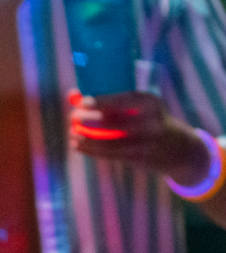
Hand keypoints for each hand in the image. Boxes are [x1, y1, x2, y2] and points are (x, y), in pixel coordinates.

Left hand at [70, 90, 213, 184]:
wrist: (181, 149)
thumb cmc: (149, 120)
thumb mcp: (138, 106)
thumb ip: (106, 100)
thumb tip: (71, 95)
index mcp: (151, 103)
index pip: (126, 100)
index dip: (103, 101)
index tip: (82, 102)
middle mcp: (152, 122)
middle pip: (116, 123)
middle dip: (89, 121)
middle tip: (73, 118)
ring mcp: (148, 143)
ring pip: (111, 142)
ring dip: (87, 138)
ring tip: (72, 134)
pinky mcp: (142, 158)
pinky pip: (112, 154)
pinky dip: (92, 150)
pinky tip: (77, 145)